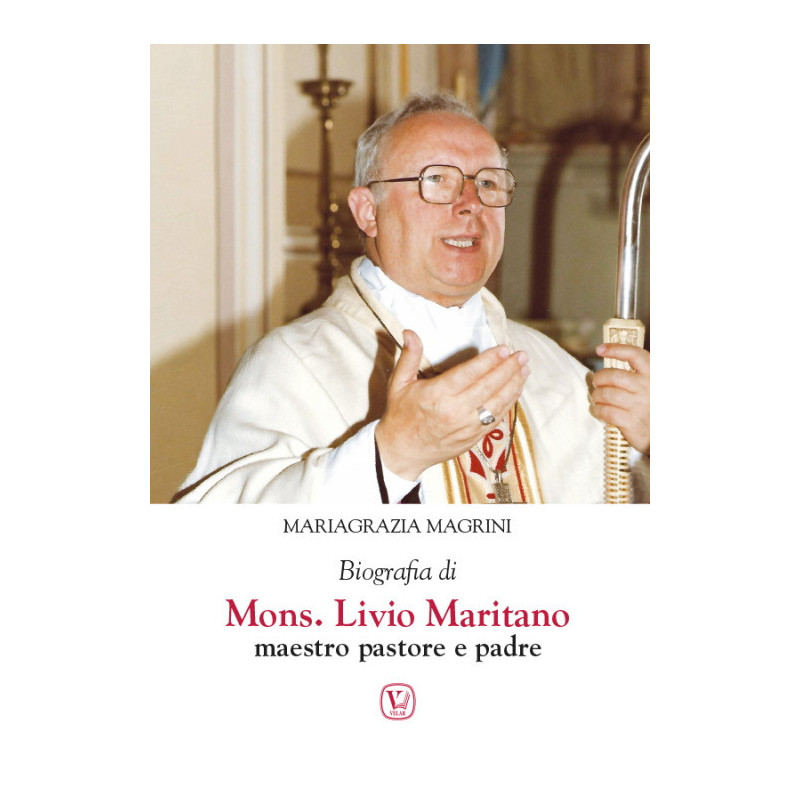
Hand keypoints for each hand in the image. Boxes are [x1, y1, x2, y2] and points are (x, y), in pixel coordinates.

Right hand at [375, 330, 529, 479]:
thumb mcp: (399, 384)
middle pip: (489, 386)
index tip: (504, 348)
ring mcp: (467, 427)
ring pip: (498, 403)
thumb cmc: (400, 416)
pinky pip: (497, 419)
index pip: (470, 373)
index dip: (490, 360)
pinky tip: (516, 390)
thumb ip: (409, 357)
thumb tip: (410, 332)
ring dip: (514, 385)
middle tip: (522, 355)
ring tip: (525, 369)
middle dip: (508, 368)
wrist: (402, 453)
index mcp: (437, 394)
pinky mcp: (473, 438)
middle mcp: (455, 411)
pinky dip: (509, 403)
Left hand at [591, 343, 649, 455]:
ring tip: (598, 398)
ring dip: (596, 395)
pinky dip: (598, 410)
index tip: (600, 349)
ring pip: (606, 394)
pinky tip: (599, 410)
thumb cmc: (652, 405)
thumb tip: (609, 359)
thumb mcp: (652, 385)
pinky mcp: (631, 422)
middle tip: (597, 383)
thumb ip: (636, 373)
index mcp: (653, 374)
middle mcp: (647, 387)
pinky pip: (605, 411)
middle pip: (613, 376)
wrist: (663, 434)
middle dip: (599, 378)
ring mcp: (639, 405)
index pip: (634, 354)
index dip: (615, 349)